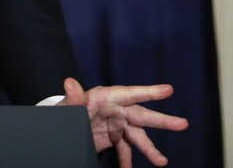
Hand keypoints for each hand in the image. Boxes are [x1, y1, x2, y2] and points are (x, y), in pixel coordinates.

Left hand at [58, 77, 187, 167]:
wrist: (61, 127)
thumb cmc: (65, 111)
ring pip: (137, 136)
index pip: (128, 94)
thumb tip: (69, 82)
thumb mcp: (68, 107)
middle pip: (139, 115)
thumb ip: (72, 98)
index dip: (148, 92)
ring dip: (149, 149)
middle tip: (182, 124)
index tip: (168, 90)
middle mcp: (114, 109)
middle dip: (160, 121)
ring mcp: (116, 123)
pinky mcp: (113, 136)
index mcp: (104, 97)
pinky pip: (124, 149)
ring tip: (161, 162)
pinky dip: (127, 160)